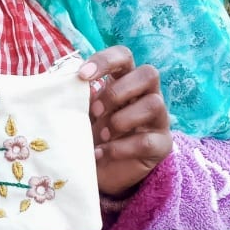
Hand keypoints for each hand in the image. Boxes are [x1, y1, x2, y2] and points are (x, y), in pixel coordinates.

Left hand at [79, 46, 172, 197]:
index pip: (124, 56)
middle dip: (118, 91)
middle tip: (96, 110)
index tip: (82, 76)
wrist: (104, 173)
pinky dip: (121, 148)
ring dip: (122, 119)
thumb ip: (80, 99)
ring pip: (153, 104)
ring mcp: (159, 119)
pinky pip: (148, 141)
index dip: (105, 60)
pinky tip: (103, 153)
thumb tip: (68, 86)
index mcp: (126, 81)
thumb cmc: (94, 135)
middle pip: (149, 73)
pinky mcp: (161, 145)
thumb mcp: (84, 115)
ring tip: (102, 135)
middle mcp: (147, 95)